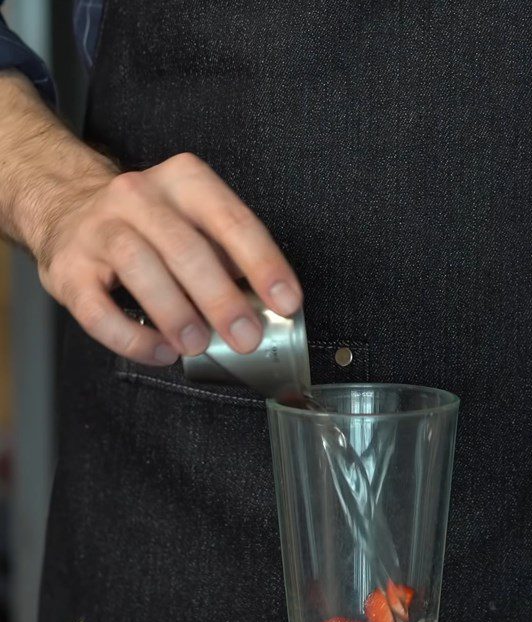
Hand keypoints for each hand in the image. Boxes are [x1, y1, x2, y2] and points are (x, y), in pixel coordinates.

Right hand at [36, 153, 302, 365]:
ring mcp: (99, 229)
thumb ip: (231, 257)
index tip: (286, 302)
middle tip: (246, 337)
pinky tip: (160, 352)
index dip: (263, 263)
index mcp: (184, 183)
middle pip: (185, 247)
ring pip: (139, 267)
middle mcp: (139, 196)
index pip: (231, 220)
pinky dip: (131, 337)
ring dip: (175, 313)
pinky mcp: (68, 268)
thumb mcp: (197, 223)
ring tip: (199, 345)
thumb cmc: (152, 226)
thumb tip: (269, 306)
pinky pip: (96, 308)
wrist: (68, 208)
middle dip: (221, 298)